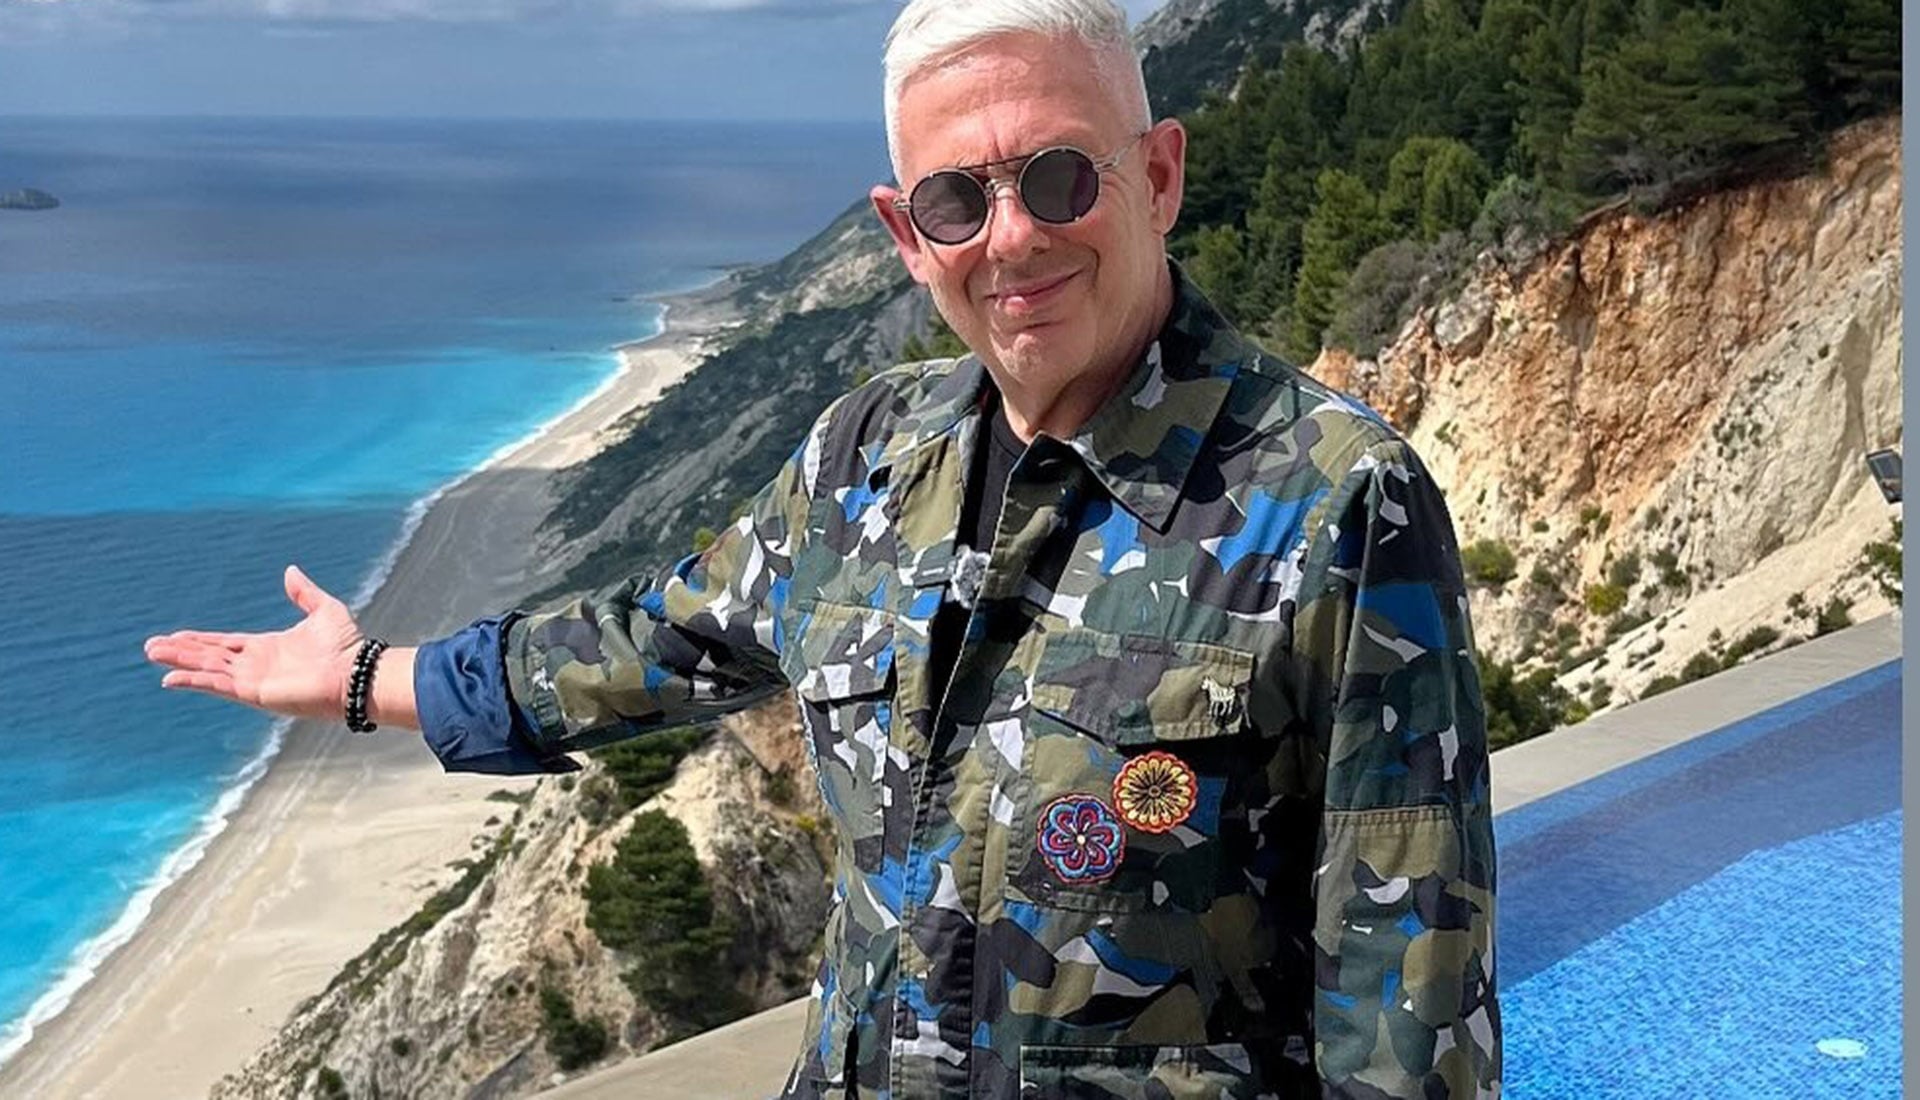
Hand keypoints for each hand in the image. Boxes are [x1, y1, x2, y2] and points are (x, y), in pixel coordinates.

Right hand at [144, 565, 365, 721]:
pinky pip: (218, 685)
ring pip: (207, 668)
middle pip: (209, 655)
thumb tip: (290, 570)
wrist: (358, 672)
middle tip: (152, 646)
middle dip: (181, 650)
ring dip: (180, 662)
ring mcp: (253, 680)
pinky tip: (171, 678)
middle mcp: (256, 665)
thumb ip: (304, 592)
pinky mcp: (255, 692)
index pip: (225, 643)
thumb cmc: (347, 646)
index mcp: (268, 647)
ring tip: (153, 654)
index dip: (201, 640)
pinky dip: (194, 681)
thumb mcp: (325, 610)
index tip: (177, 635)